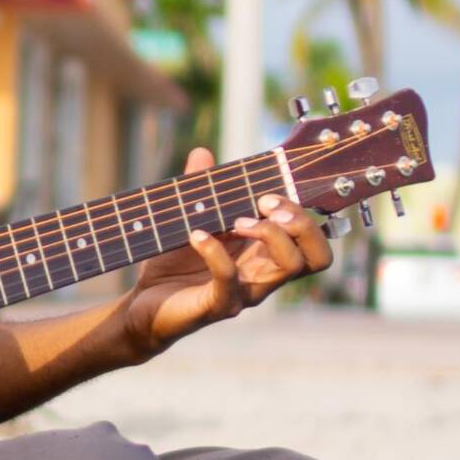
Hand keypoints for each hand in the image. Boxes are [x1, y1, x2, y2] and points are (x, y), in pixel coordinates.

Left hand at [122, 146, 332, 359]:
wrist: (141, 306)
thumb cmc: (172, 266)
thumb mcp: (188, 221)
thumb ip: (200, 189)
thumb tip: (202, 152)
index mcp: (265, 255)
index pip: (313, 240)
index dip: (304, 213)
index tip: (268, 194)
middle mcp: (264, 276)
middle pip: (318, 255)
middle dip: (300, 223)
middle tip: (264, 206)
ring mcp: (245, 293)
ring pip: (289, 267)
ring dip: (269, 233)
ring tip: (234, 222)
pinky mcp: (218, 306)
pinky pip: (229, 280)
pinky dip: (215, 252)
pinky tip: (196, 235)